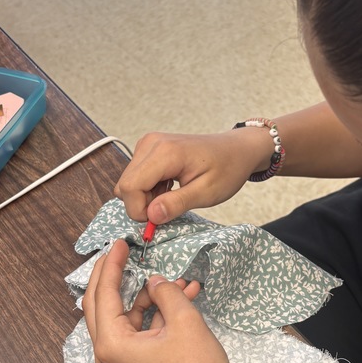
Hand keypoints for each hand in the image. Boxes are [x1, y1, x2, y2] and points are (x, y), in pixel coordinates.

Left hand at [82, 240, 238, 362]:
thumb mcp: (184, 321)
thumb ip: (165, 292)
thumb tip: (154, 280)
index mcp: (111, 344)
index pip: (103, 294)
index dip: (111, 265)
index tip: (119, 243)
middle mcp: (107, 355)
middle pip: (102, 305)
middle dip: (114, 276)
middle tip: (122, 251)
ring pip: (124, 317)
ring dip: (148, 296)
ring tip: (177, 281)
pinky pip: (138, 331)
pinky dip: (156, 314)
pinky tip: (183, 297)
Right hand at [115, 129, 273, 223]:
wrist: (236, 150)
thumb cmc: (227, 169)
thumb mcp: (207, 193)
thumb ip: (177, 204)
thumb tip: (151, 216)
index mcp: (165, 152)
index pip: (130, 187)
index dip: (139, 210)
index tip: (159, 219)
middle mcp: (151, 143)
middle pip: (125, 185)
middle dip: (142, 205)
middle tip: (169, 208)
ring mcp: (148, 143)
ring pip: (128, 182)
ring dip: (146, 197)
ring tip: (173, 195)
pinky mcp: (148, 148)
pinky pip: (135, 175)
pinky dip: (148, 188)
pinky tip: (169, 188)